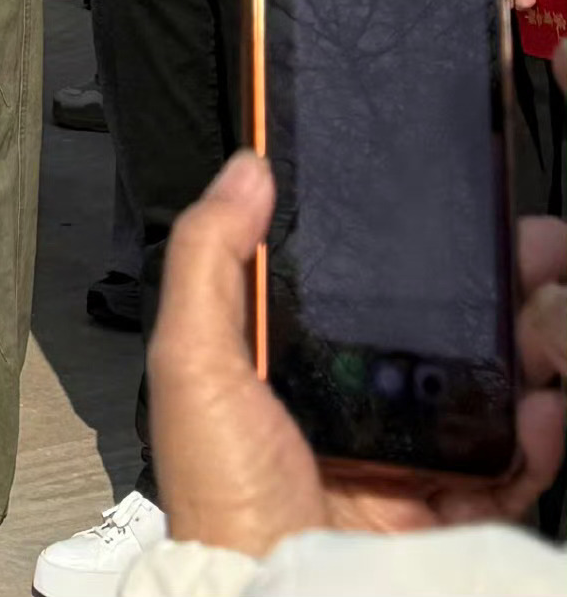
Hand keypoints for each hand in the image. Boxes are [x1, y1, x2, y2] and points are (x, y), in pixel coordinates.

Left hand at [152, 149, 562, 551]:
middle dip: (487, 288)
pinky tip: (543, 406)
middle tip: (529, 251)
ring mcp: (399, 454)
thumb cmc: (222, 493)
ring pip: (477, 388)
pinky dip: (535, 434)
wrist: (276, 596)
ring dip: (523, 348)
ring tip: (547, 316)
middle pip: (431, 329)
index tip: (445, 203)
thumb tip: (245, 169)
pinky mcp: (442, 506)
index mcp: (288, 360)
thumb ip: (210, 257)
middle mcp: (347, 402)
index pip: (354, 283)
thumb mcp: (193, 361)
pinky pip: (504, 462)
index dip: (400, 242)